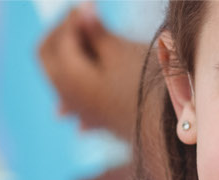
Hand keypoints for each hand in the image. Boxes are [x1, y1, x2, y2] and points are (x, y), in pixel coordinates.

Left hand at [37, 3, 148, 138]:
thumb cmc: (147, 85)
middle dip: (60, 32)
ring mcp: (81, 112)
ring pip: (59, 78)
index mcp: (69, 77)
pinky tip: (80, 80)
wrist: (170, 127)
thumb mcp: (120, 51)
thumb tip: (83, 8)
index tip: (91, 5)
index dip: (72, 17)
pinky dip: (76, 82)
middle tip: (81, 18)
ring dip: (66, 55)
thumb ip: (95, 31)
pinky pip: (75, 101)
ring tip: (83, 38)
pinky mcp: (98, 120)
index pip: (59, 38)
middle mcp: (68, 97)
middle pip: (48, 56)